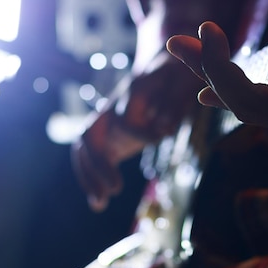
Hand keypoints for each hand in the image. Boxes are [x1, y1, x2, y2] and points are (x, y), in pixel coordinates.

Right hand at [71, 53, 202, 210]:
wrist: (164, 64)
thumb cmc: (176, 76)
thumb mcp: (182, 84)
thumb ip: (172, 105)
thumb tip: (164, 128)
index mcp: (133, 92)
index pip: (125, 117)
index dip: (138, 134)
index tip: (155, 145)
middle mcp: (113, 106)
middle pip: (91, 134)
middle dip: (99, 164)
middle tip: (114, 190)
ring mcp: (106, 120)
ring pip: (84, 147)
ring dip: (89, 175)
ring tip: (99, 204)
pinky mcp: (108, 134)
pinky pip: (89, 155)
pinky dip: (90, 177)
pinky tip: (98, 201)